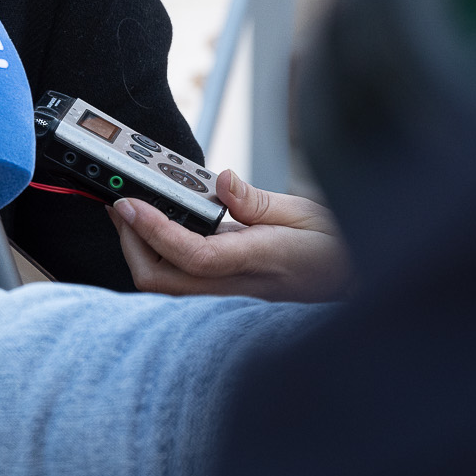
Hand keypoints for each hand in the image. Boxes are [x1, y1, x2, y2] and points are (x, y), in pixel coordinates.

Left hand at [111, 169, 349, 302]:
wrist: (354, 281)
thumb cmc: (334, 248)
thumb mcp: (303, 213)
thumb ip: (257, 201)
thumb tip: (222, 181)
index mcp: (256, 260)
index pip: (192, 255)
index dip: (154, 230)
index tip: (130, 204)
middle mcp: (236, 285)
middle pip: (163, 281)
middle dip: (131, 244)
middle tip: (121, 205)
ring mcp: (228, 294)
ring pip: (166, 287)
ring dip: (140, 252)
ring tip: (131, 215)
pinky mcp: (225, 292)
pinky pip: (179, 282)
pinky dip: (158, 257)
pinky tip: (156, 232)